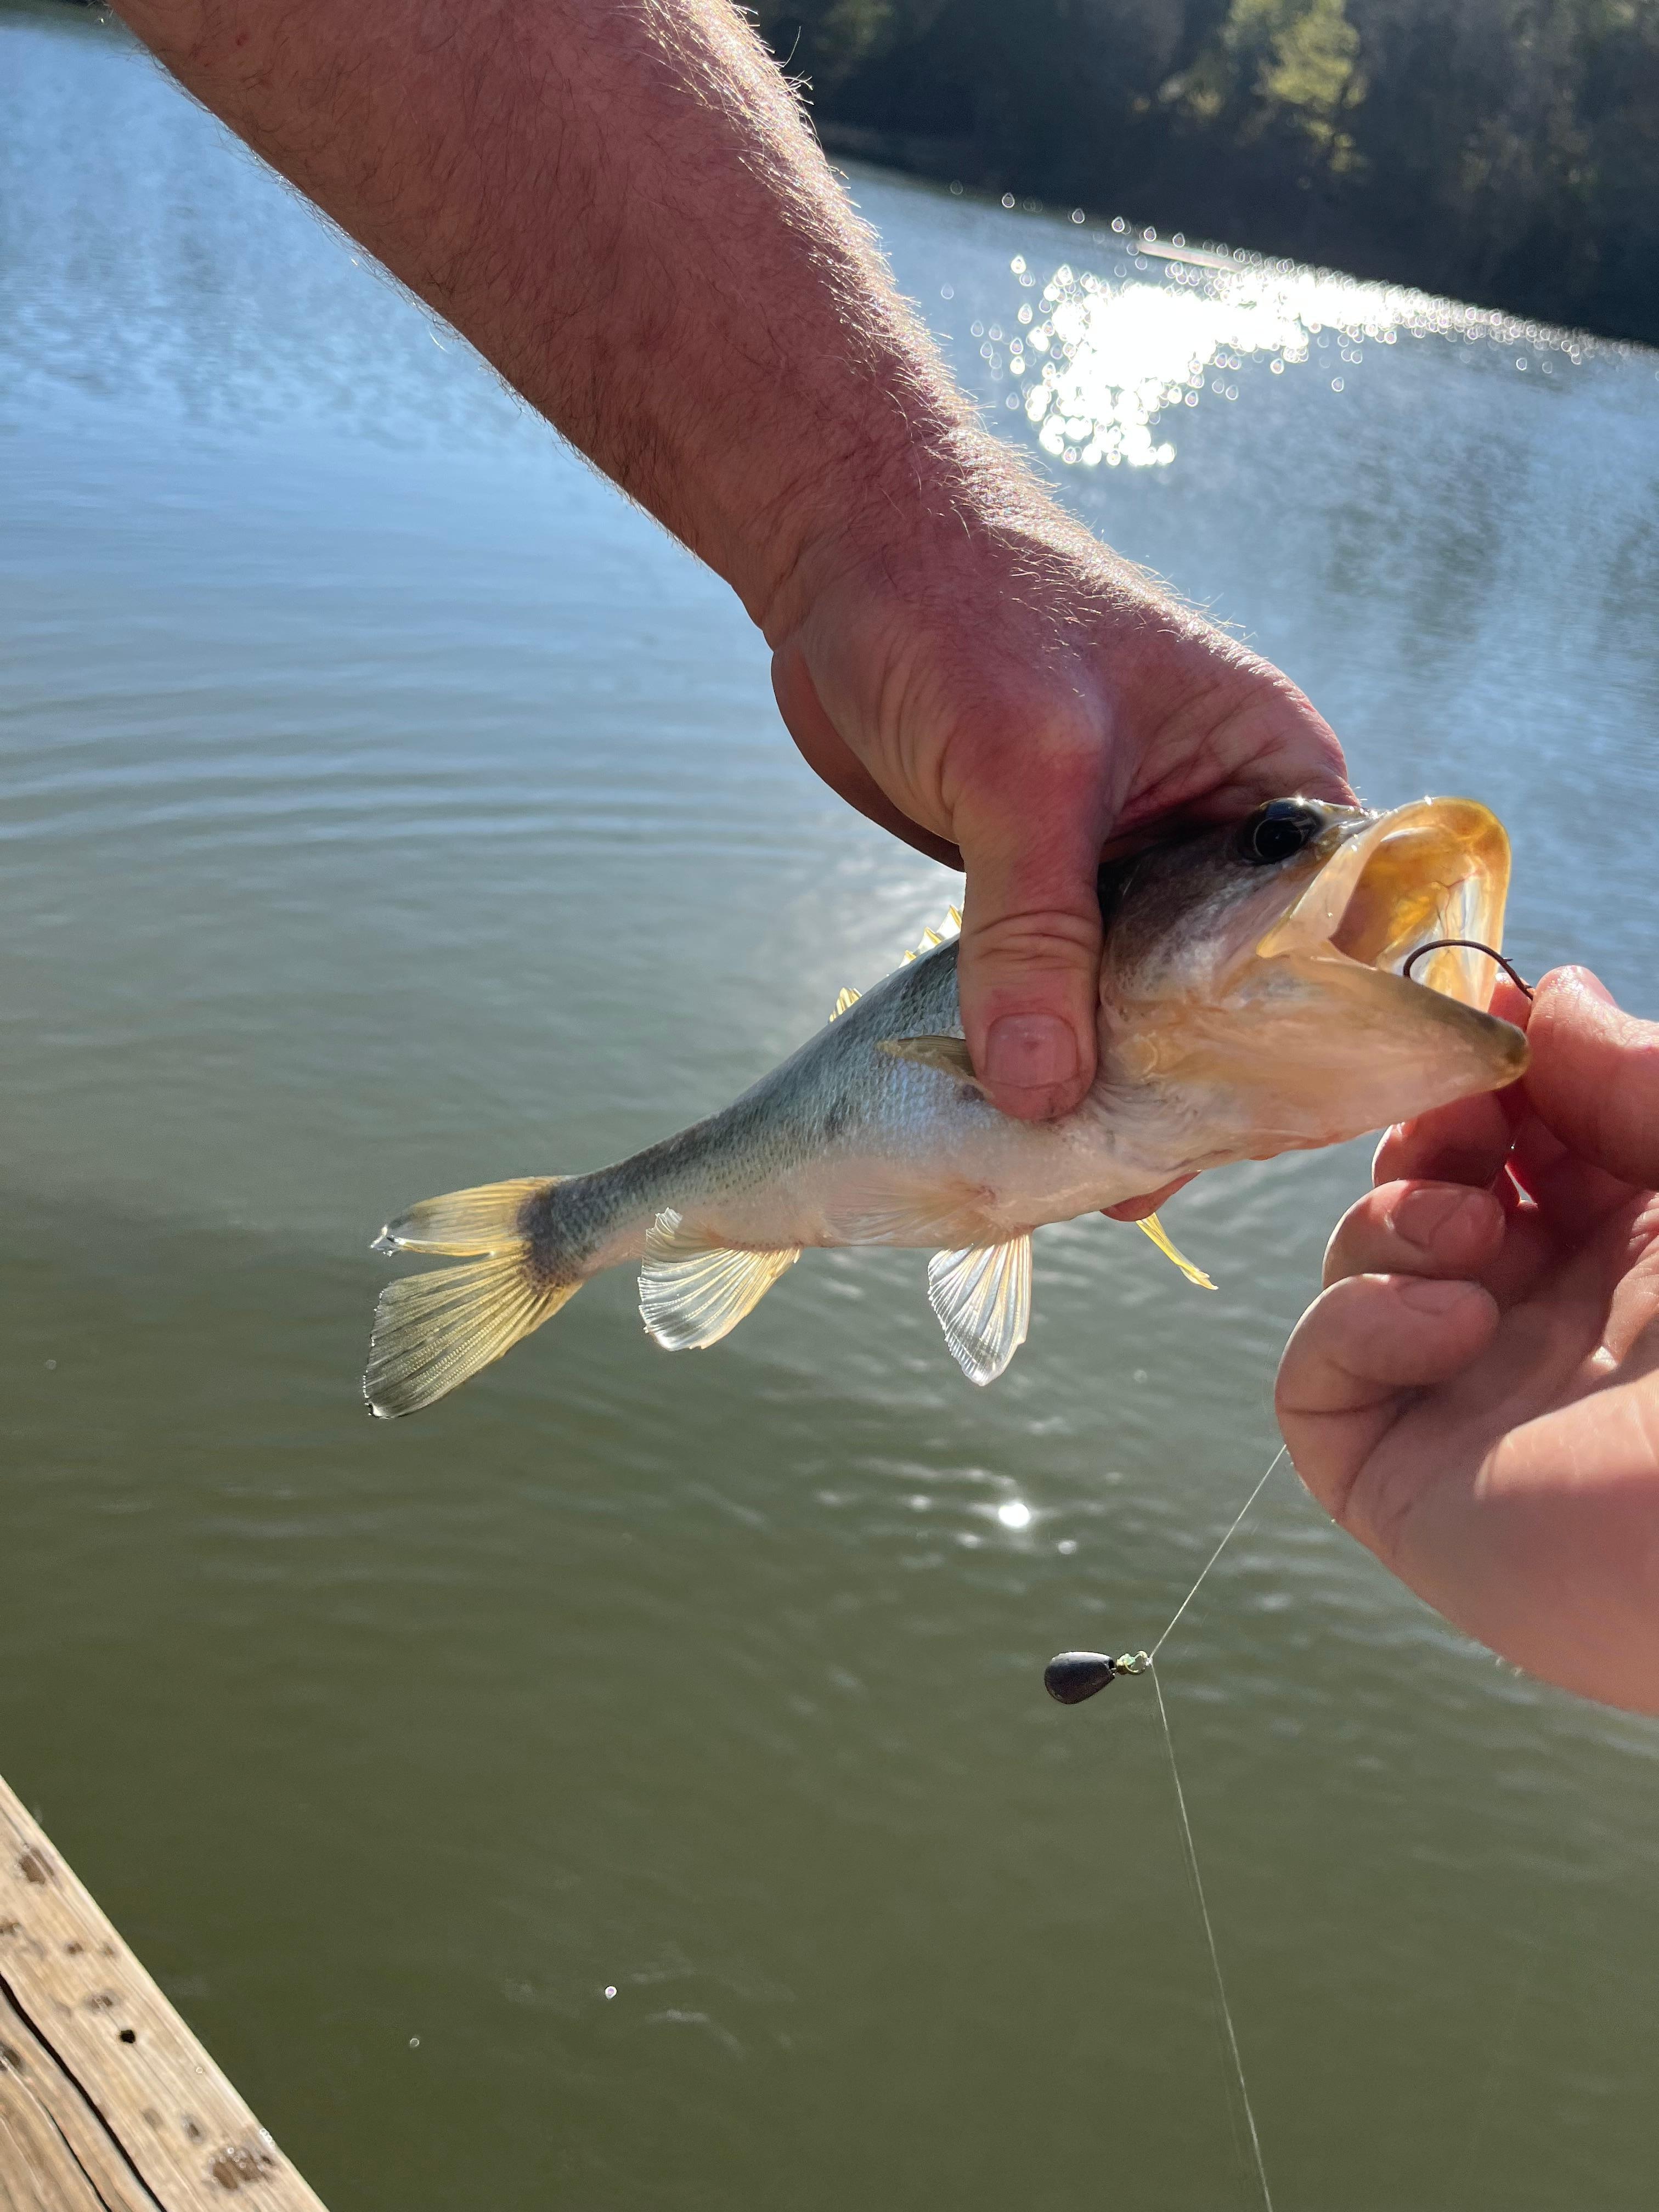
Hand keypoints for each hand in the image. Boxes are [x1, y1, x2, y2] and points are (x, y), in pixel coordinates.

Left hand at [769, 489, 1348, 1119]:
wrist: (847, 544)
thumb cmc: (964, 607)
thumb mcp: (1022, 773)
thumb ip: (1036, 937)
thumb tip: (1045, 1095)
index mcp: (1268, 774)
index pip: (1336, 930)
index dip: (1302, 1037)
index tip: (1244, 1130)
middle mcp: (1217, 827)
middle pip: (1238, 990)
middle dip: (1192, 1083)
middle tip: (1137, 1175)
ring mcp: (1130, 861)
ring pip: (1143, 1002)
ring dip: (1110, 1079)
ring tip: (1081, 1175)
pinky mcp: (1048, 883)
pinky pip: (1065, 988)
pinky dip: (1046, 1047)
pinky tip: (1025, 1119)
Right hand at [1276, 967, 1658, 1713]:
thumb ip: (1639, 1078)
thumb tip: (1545, 995)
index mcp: (1639, 1244)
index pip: (1523, 1133)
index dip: (1491, 1070)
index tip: (1487, 1018)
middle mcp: (1549, 1315)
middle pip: (1424, 1182)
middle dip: (1428, 1132)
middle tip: (1474, 1126)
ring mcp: (1470, 1399)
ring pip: (1356, 1265)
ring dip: (1390, 1218)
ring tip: (1473, 1237)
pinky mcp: (1405, 1482)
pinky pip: (1313, 1382)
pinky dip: (1350, 1323)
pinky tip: (1450, 1326)